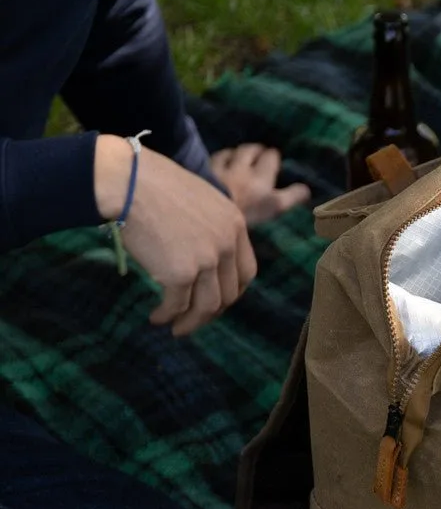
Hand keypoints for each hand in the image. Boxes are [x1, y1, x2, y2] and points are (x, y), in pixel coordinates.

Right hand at [95, 134, 256, 336]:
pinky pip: (178, 305)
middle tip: (195, 319)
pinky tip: (158, 318)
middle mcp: (226, 243)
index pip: (246, 271)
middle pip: (230, 293)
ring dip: (192, 322)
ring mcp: (206, 259)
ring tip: (178, 328)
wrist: (126, 180)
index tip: (218, 300)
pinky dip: (168, 316)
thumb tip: (205, 259)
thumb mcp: (199, 199)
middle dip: (213, 312)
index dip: (233, 290)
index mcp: (235, 224)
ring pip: (208, 306)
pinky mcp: (180, 273)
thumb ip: (211, 227)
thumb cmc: (151, 184)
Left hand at [210, 144, 309, 226]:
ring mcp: (222, 168)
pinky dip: (221, 158)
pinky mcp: (205, 172)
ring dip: (238, 152)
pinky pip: (215, 159)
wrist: (209, 210)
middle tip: (260, 153)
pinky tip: (221, 161)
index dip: (274, 158)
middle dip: (258, 150)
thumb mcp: (275, 207)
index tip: (276, 161)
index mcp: (262, 176)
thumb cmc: (246, 212)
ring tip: (240, 155)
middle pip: (252, 151)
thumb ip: (292, 196)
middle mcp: (244, 167)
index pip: (272, 158)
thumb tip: (307, 190)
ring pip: (233, 152)